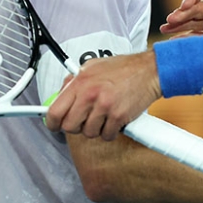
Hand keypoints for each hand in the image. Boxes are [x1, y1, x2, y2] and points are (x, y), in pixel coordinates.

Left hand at [45, 52, 161, 139]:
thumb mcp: (92, 66)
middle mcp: (90, 94)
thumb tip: (60, 94)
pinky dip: (110, 131)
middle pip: (69, 127)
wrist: (150, 70)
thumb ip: (75, 81)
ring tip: (104, 116)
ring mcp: (104, 106)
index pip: (54, 111)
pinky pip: (106, 135)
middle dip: (76, 126)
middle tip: (85, 119)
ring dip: (95, 128)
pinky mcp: (118, 116)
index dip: (52, 124)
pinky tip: (114, 120)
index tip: (55, 126)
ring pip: (88, 133)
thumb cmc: (124, 68)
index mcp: (80, 82)